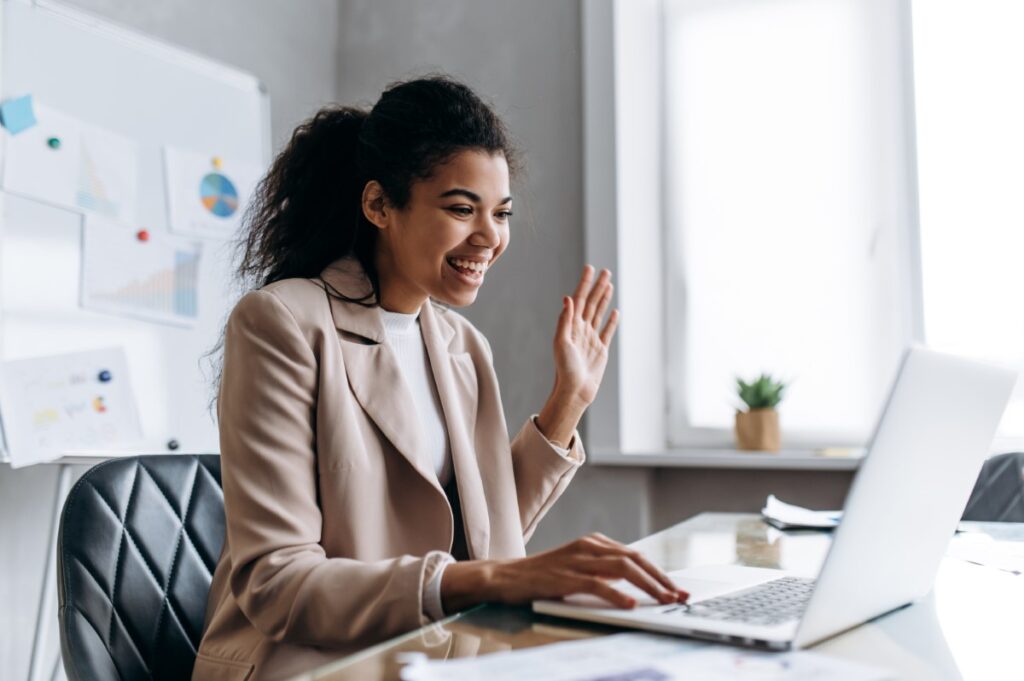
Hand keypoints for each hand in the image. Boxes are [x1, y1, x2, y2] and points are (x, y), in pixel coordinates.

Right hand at [441, 533, 687, 611]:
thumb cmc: (544, 575)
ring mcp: (577, 560)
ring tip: (664, 600)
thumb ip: (603, 571)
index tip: (676, 588)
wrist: (506, 576)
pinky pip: (597, 584)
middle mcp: (589, 546)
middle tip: (679, 596)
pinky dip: (617, 594)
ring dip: (647, 585)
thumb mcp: (579, 567)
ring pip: (622, 568)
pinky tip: (630, 604)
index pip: (635, 555)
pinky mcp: (565, 576)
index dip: (658, 572)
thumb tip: (635, 584)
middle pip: (635, 559)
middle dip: (660, 578)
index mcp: (594, 542)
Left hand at [535, 266, 619, 446]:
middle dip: (598, 286)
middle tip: (605, 271)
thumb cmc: (565, 369)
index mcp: (571, 326)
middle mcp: (581, 330)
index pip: (579, 300)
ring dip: (604, 298)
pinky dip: (611, 321)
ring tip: (609, 284)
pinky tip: (615, 311)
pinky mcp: (601, 350)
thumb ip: (565, 321)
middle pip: (591, 303)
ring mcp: (591, 339)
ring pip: (599, 313)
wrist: (574, 391)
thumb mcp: (561, 343)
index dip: (584, 284)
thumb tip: (568, 299)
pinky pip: (607, 332)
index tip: (590, 268)